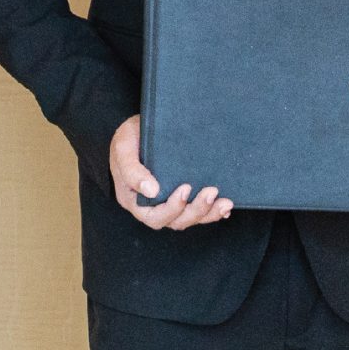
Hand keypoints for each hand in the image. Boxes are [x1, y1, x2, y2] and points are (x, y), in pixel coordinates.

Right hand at [109, 114, 233, 230]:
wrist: (138, 128)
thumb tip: (151, 191)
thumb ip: (132, 171)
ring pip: (189, 218)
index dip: (172, 208)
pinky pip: (197, 211)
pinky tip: (224, 207)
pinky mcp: (181, 195)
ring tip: (225, 202)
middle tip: (211, 192)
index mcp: (134, 200)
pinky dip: (212, 212)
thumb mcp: (123, 149)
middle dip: (196, 210)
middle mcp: (151, 206)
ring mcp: (168, 202)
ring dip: (208, 213)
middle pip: (176, 221)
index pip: (154, 216)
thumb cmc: (127, 139)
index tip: (185, 188)